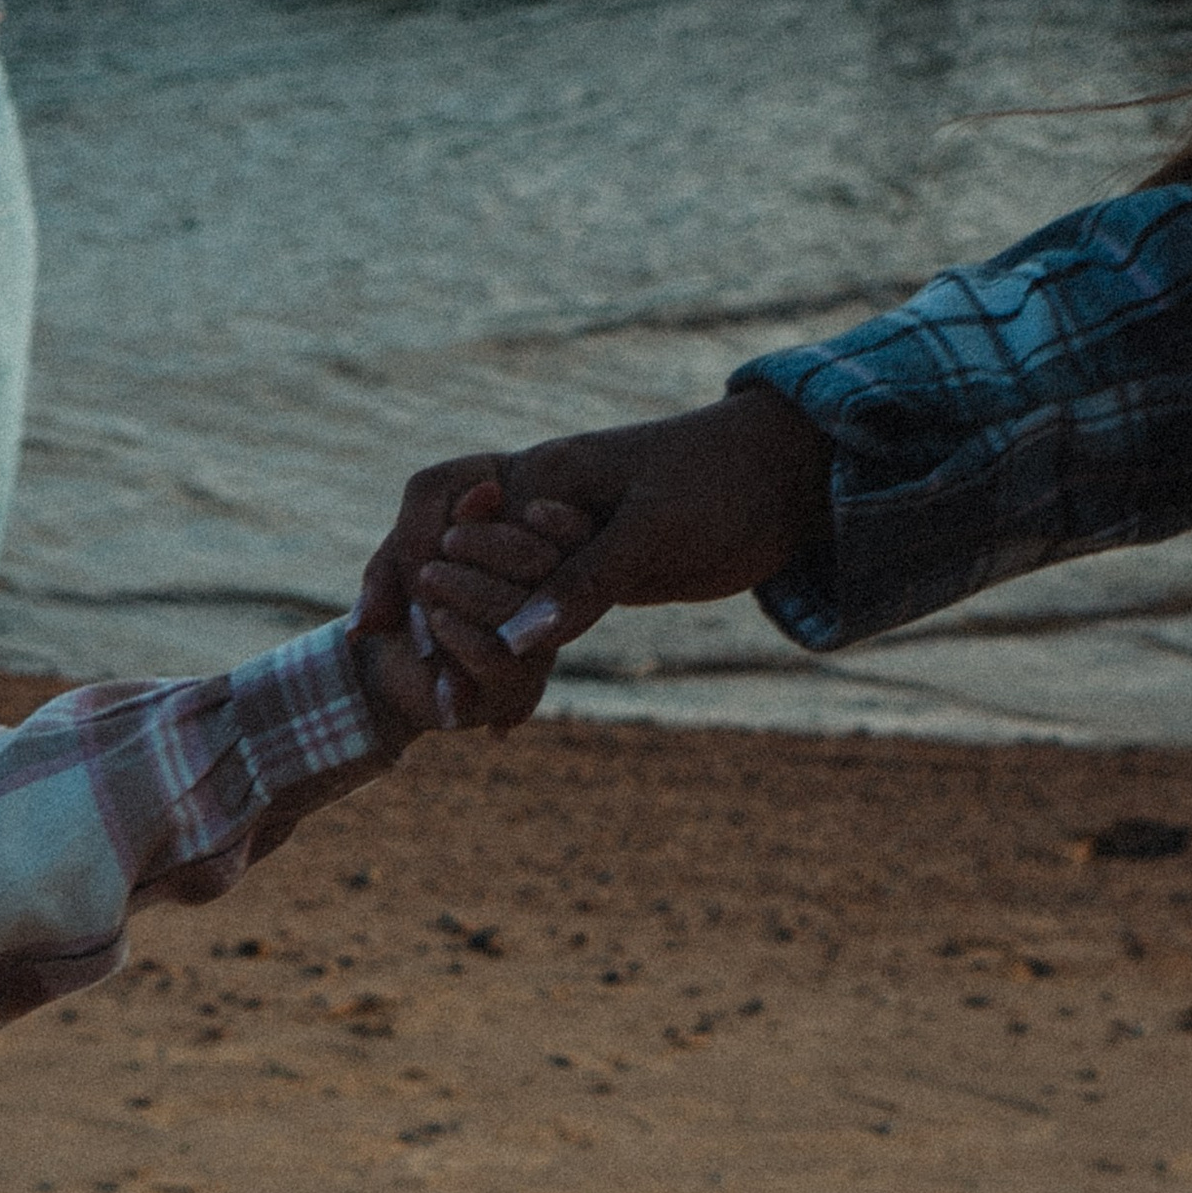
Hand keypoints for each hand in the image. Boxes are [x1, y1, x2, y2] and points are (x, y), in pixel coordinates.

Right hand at [358, 389, 834, 732]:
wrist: (793, 475)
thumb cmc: (726, 483)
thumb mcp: (655, 533)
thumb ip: (583, 582)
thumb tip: (516, 641)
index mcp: (541, 473)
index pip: (441, 522)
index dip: (407, 577)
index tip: (398, 639)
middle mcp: (538, 503)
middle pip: (449, 565)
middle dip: (429, 627)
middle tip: (434, 705)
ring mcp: (561, 540)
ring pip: (488, 599)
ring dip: (467, 652)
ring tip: (458, 719)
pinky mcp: (588, 573)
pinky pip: (531, 618)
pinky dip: (513, 659)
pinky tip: (507, 714)